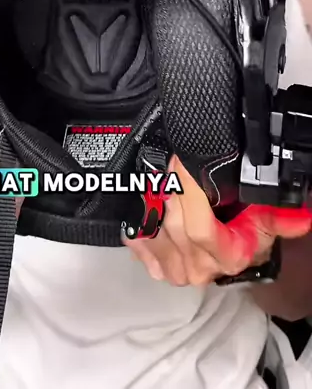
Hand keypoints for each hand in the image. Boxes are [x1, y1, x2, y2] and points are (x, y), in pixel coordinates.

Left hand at [124, 155, 311, 285]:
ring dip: (155, 203)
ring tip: (161, 182)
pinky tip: (145, 205)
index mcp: (228, 257)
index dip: (187, 192)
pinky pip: (138, 242)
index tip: (182, 163)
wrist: (224, 251)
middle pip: (173, 225)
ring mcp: (176, 270)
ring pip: (154, 230)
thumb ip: (278, 215)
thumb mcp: (263, 218)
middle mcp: (200, 269)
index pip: (198, 228)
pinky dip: (139, 221)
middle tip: (172, 164)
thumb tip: (301, 215)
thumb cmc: (243, 229)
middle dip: (171, 190)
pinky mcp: (157, 267)